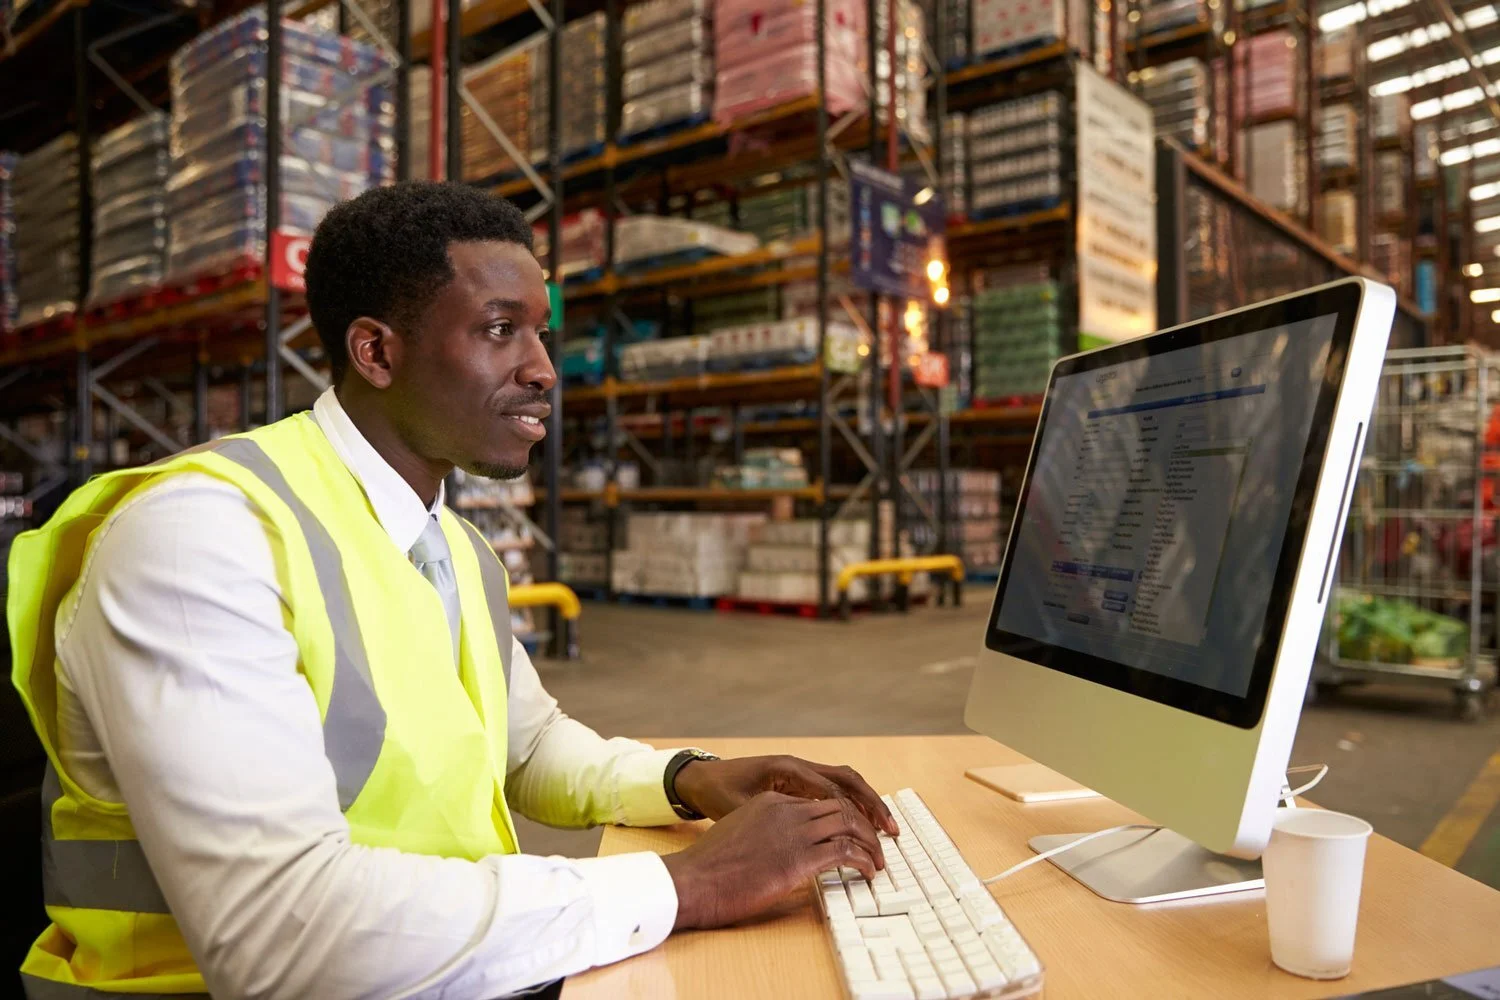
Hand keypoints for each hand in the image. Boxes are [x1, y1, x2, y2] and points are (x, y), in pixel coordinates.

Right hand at [662, 791, 882, 929]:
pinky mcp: (798, 859)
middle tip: (877, 843)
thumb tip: (782, 846)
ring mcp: (793, 832)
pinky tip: (868, 872)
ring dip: (870, 843)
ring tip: (878, 860)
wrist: (693, 880)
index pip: (820, 801)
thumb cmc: (709, 865)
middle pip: (841, 806)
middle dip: (865, 824)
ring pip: (850, 825)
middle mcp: (786, 810)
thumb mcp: (739, 832)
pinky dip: (864, 860)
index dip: (843, 817)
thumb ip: (765, 830)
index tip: (854, 832)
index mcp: (771, 801)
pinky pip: (846, 852)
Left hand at [674, 754, 898, 835]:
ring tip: (885, 826)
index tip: (870, 835)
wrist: (702, 780)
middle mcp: (799, 766)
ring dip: (866, 802)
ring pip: (844, 783)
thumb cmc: (718, 793)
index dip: (854, 813)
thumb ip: (772, 815)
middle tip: (891, 828)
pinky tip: (861, 824)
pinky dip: (851, 804)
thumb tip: (805, 831)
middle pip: (847, 780)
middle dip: (872, 803)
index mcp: (788, 769)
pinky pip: (833, 790)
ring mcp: (800, 772)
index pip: (832, 790)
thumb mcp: (741, 807)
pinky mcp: (799, 782)